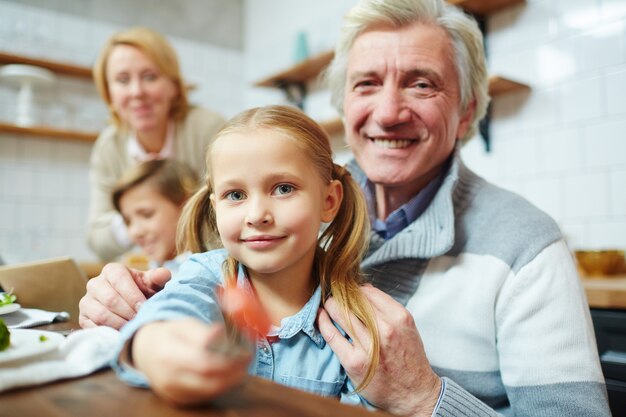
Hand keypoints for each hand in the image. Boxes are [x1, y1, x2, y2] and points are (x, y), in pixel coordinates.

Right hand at [78, 263, 170, 328]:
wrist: (131, 306)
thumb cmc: (143, 292)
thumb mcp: (152, 283)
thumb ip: (159, 277)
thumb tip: (163, 275)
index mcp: (111, 270)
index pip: (120, 280)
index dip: (133, 295)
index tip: (144, 307)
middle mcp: (95, 284)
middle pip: (110, 299)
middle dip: (128, 312)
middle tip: (141, 320)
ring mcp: (86, 301)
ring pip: (101, 314)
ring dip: (120, 323)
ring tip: (133, 327)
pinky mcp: (83, 318)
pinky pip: (93, 327)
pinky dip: (109, 332)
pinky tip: (122, 333)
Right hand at [133, 318, 251, 405]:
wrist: (145, 351)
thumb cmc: (169, 334)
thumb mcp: (184, 325)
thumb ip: (202, 331)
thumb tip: (221, 332)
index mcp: (169, 354)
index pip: (204, 363)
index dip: (229, 361)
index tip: (246, 353)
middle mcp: (168, 377)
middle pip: (209, 383)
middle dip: (234, 374)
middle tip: (248, 362)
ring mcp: (171, 392)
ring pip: (209, 393)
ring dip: (230, 382)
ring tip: (243, 368)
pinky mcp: (177, 400)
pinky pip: (203, 397)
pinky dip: (219, 388)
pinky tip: (228, 376)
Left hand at [318, 285, 440, 416]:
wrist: (414, 392)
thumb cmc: (410, 359)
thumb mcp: (407, 328)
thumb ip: (388, 309)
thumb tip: (365, 290)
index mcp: (399, 318)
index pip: (369, 293)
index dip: (356, 289)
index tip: (349, 290)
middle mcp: (385, 330)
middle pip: (353, 302)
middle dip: (341, 295)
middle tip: (335, 295)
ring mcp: (369, 346)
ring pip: (341, 315)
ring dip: (331, 306)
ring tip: (328, 304)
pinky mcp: (354, 361)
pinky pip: (332, 336)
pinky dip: (323, 323)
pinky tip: (320, 317)